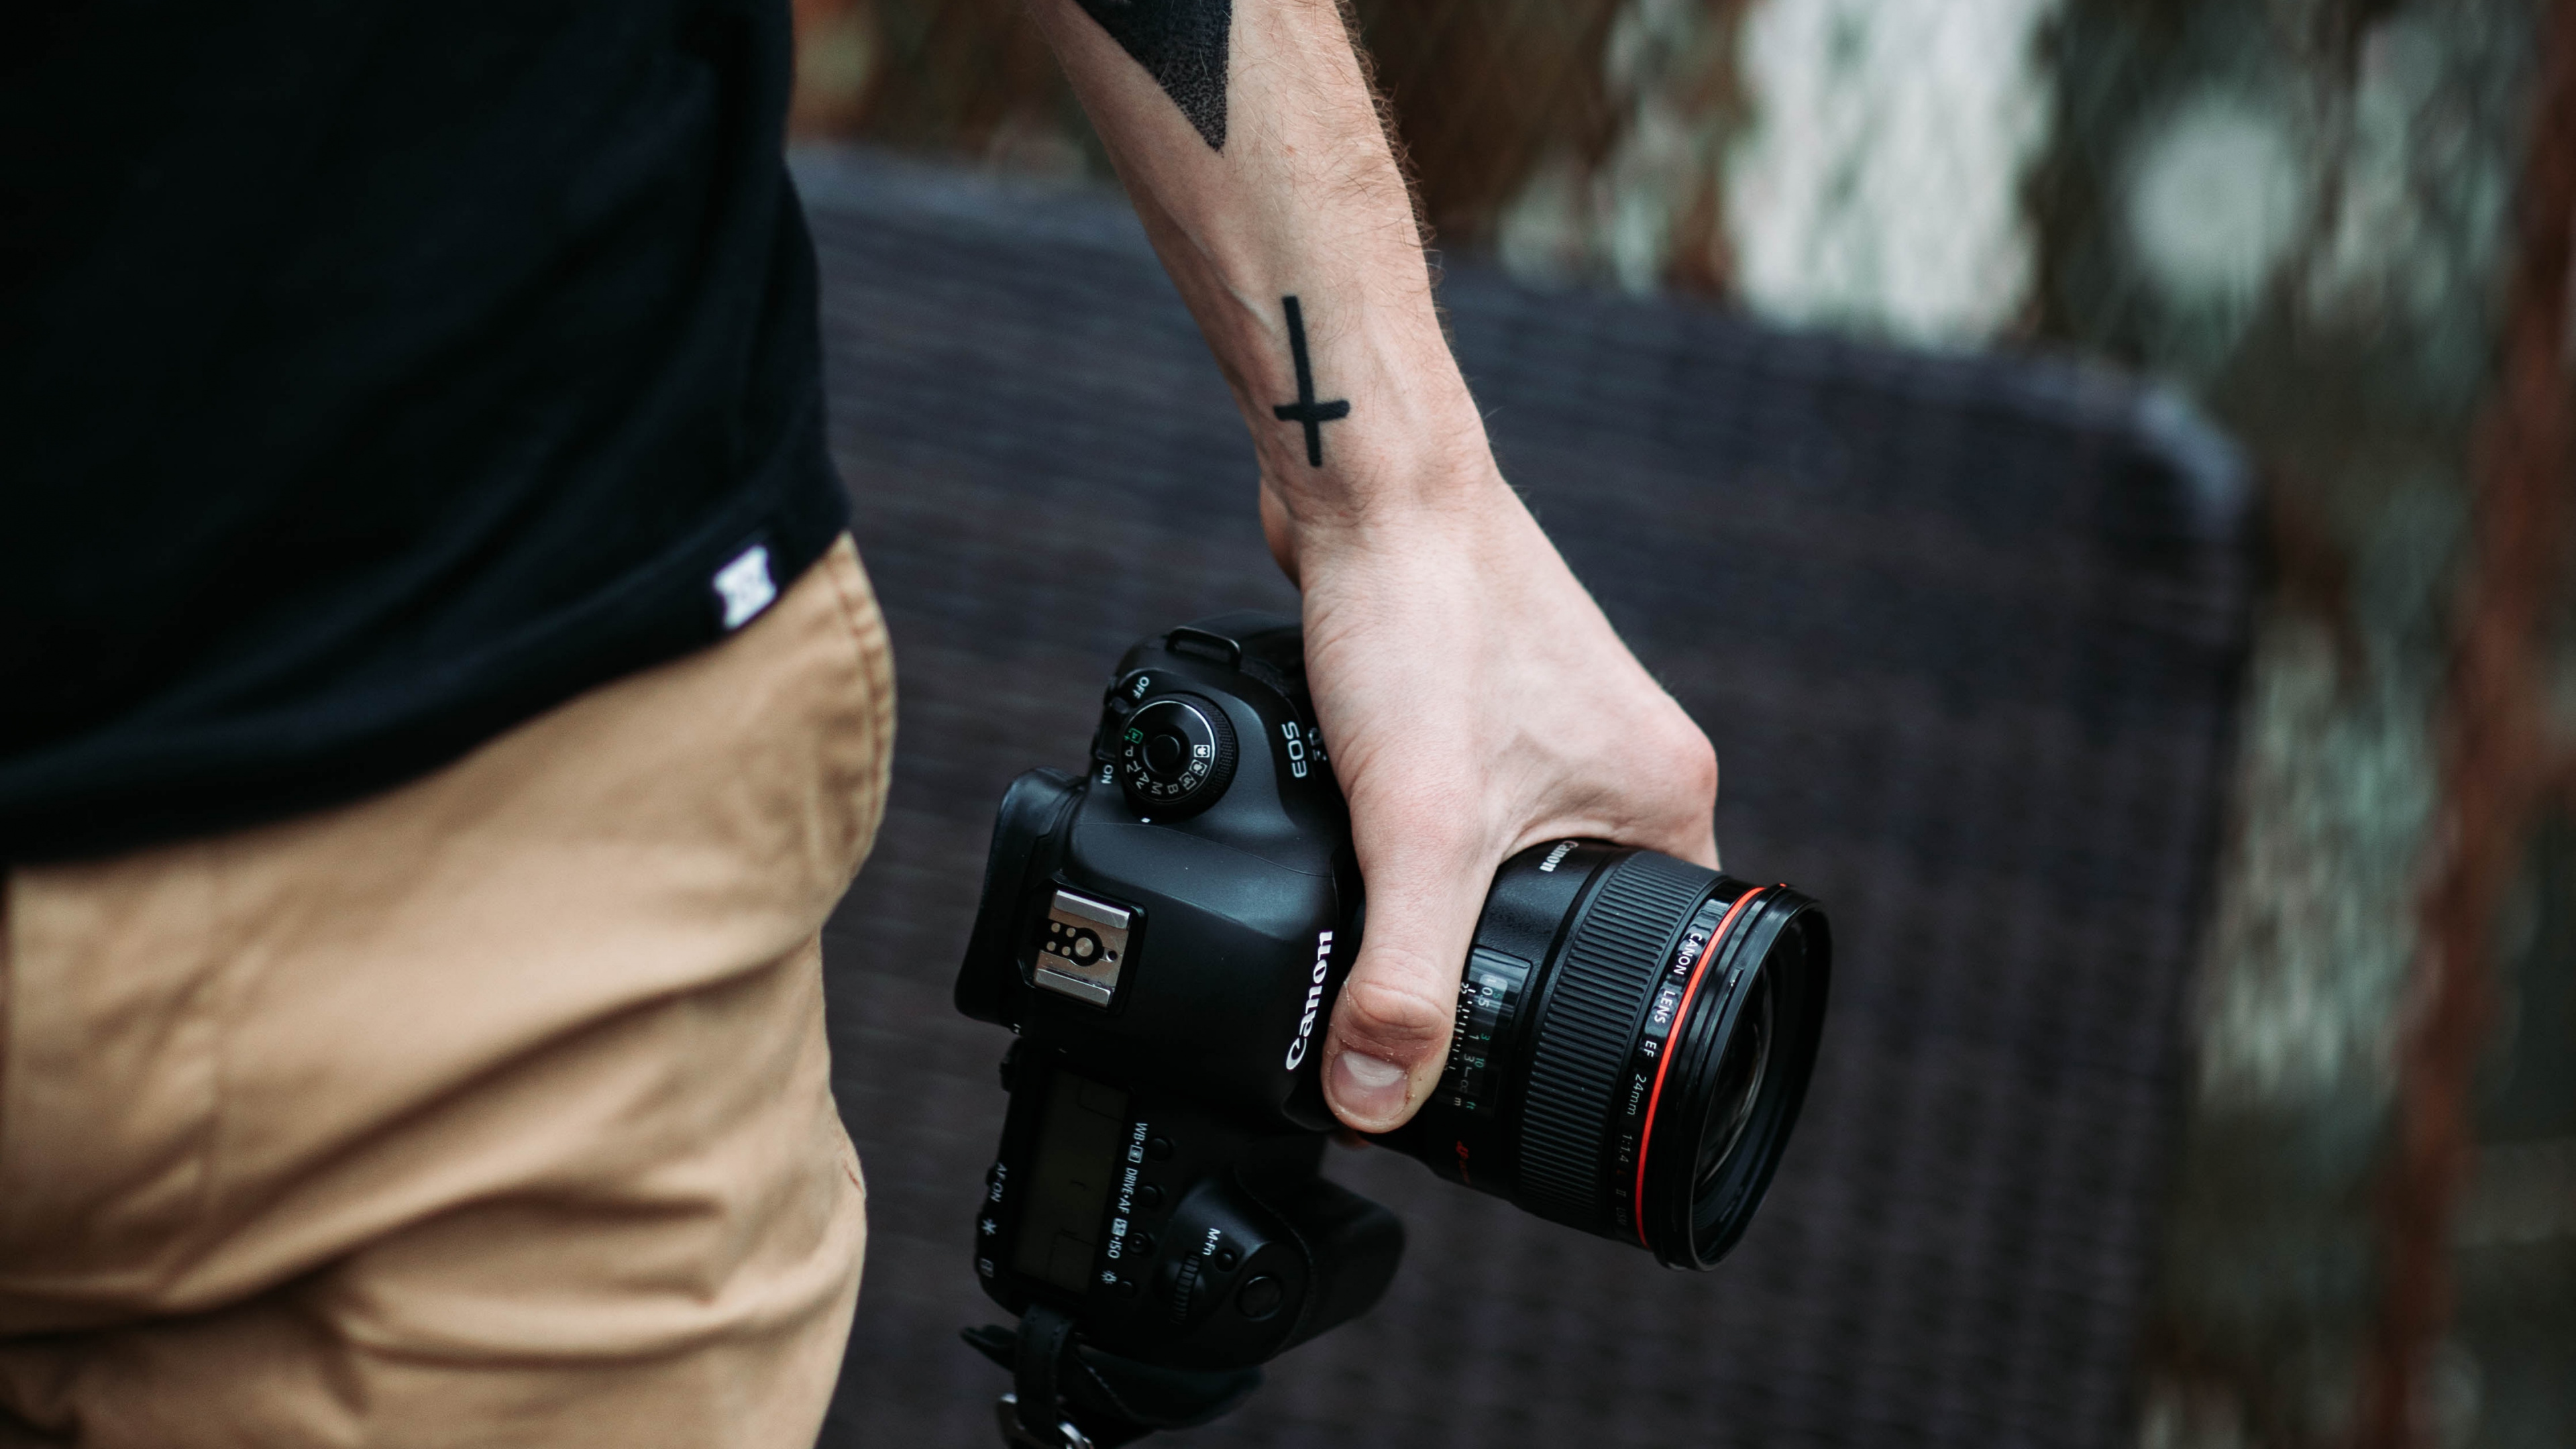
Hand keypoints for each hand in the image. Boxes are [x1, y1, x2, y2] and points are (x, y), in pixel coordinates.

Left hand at [1263, 471, 1719, 1132]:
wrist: (1363, 485)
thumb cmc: (1421, 618)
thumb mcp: (1417, 830)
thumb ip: (1402, 978)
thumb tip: (1374, 1105)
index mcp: (1665, 797)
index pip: (1664, 959)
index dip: (1592, 1031)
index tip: (1516, 1078)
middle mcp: (1628, 761)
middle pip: (1584, 919)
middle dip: (1507, 969)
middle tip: (1430, 1009)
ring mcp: (1559, 726)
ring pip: (1518, 862)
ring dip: (1458, 902)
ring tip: (1392, 924)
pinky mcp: (1485, 700)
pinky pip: (1469, 806)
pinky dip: (1419, 840)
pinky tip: (1365, 849)